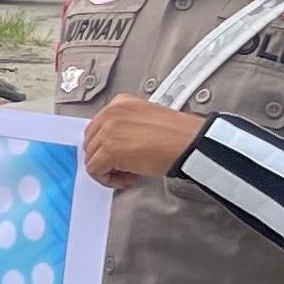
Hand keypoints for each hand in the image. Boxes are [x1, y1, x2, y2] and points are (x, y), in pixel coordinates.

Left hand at [81, 97, 207, 189]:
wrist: (192, 143)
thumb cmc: (179, 135)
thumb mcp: (147, 119)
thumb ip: (127, 126)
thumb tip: (116, 143)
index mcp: (120, 103)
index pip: (97, 127)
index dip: (107, 146)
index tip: (119, 155)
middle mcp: (111, 114)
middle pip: (91, 142)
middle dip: (105, 158)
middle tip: (124, 167)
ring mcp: (108, 131)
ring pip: (91, 157)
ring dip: (108, 169)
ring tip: (130, 173)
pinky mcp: (109, 151)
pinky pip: (94, 170)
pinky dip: (107, 179)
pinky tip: (127, 178)